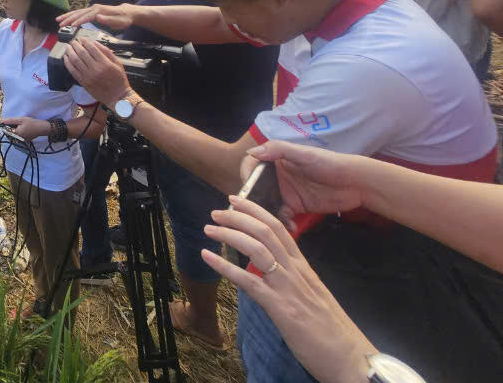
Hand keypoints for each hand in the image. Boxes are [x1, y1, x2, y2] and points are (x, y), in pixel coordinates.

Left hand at [1, 116, 49, 140]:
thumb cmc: (31, 123)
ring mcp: (21, 141)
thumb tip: (1, 121)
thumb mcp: (20, 120)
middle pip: (10, 133)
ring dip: (16, 130)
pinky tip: (25, 129)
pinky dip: (20, 133)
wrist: (41, 128)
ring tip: (23, 126)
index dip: (9, 125)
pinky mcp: (24, 141)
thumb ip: (10, 121)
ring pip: (14, 135)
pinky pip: (19, 137)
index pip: (7, 130)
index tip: (15, 122)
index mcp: (15, 134)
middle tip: (20, 124)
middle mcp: (18, 139)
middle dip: (12, 128)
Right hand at [56, 3, 137, 31]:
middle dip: (69, 18)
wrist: (127, 13)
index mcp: (100, 11)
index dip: (79, 21)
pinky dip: (72, 15)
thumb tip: (97, 18)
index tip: (72, 26)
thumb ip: (108, 20)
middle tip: (60, 24)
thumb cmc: (123, 19)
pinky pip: (80, 13)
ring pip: (77, 12)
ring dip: (68, 16)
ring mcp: (93, 9)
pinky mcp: (92, 11)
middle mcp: (95, 8)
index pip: (87, 16)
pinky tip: (66, 18)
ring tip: (58, 20)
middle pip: (79, 13)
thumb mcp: (119, 22)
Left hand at [62, 38, 129, 106]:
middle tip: (73, 41)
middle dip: (76, 45)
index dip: (85, 41)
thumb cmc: (119, 79)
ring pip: (75, 61)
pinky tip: (66, 58)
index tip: (82, 38)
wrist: (117, 96)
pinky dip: (68, 63)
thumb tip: (95, 43)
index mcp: (105, 63)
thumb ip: (106, 52)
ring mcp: (88, 76)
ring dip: (70, 52)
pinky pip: (73, 71)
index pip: (91, 48)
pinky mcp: (83, 82)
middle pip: (82, 53)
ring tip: (68, 47)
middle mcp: (95, 69)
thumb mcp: (117, 63)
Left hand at [202, 196, 373, 382]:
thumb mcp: (313, 296)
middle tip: (216, 211)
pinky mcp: (280, 308)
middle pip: (265, 232)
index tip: (236, 201)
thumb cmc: (332, 330)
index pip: (279, 229)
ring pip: (256, 249)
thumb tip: (274, 270)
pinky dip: (225, 267)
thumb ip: (294, 280)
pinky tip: (207, 257)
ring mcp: (288, 288)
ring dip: (229, 235)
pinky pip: (248, 282)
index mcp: (304, 268)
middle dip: (238, 217)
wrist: (351, 357)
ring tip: (209, 229)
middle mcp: (296, 272)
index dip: (256, 211)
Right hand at [240, 140, 368, 224]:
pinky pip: (283, 215)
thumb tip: (251, 152)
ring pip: (268, 203)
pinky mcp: (297, 206)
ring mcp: (287, 192)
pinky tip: (291, 225)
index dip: (246, 175)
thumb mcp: (304, 154)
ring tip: (273, 222)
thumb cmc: (329, 163)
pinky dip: (284, 221)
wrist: (356, 183)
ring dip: (268, 213)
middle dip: (253, 199)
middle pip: (257, 187)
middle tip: (253, 212)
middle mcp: (279, 176)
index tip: (246, 187)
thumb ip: (278, 150)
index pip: (252, 165)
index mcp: (277, 160)